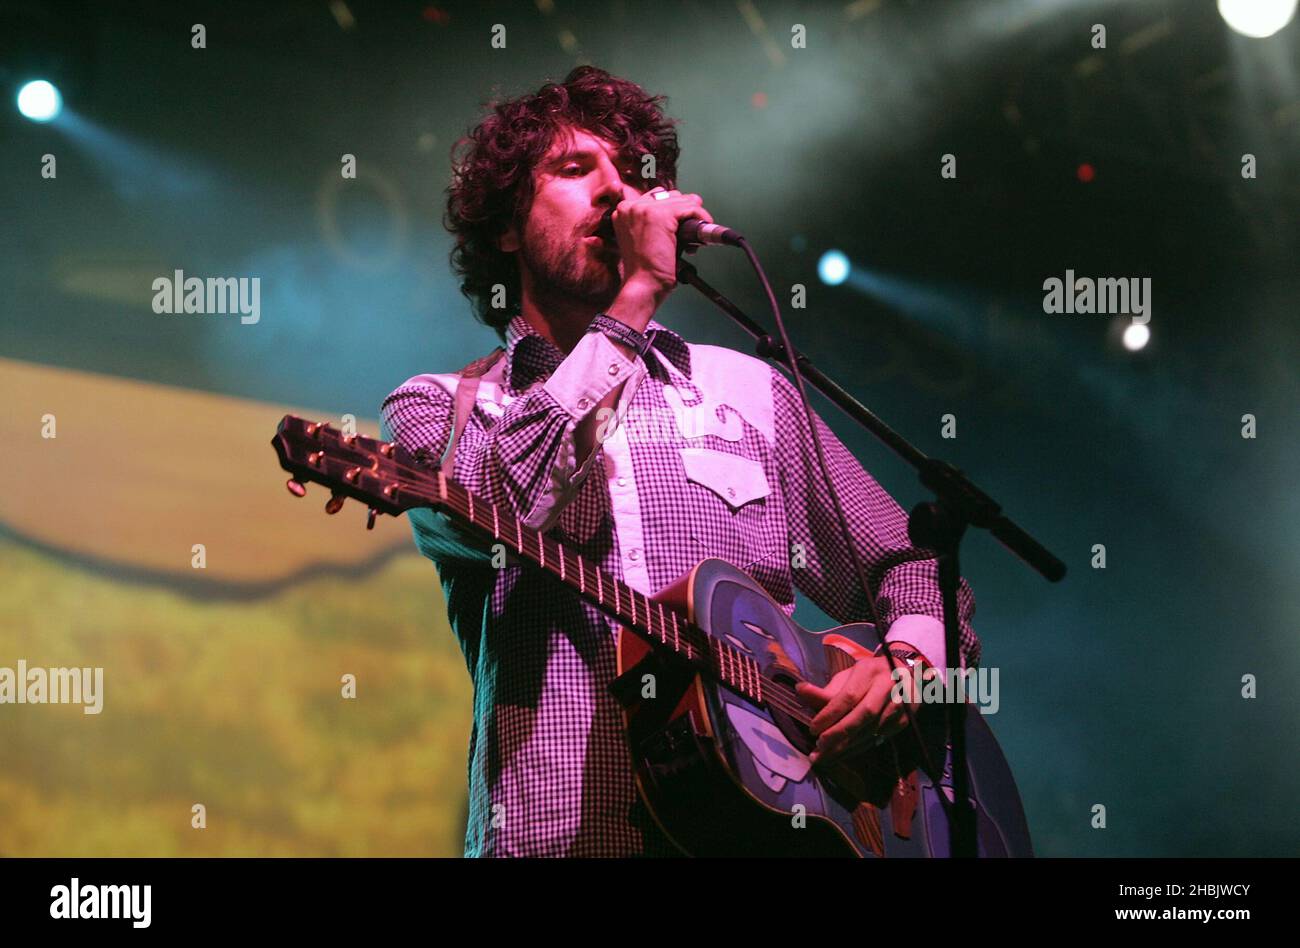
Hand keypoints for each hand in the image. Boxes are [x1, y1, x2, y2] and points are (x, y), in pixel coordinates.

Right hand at [611, 186, 713, 307]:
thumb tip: (681, 213)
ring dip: (693, 214)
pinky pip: (689, 207)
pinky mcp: (660, 214)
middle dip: (683, 211)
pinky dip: (701, 216)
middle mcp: (631, 206)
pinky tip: (703, 226)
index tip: (682, 223)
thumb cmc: (644, 270)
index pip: (655, 197)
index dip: (672, 209)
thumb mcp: (643, 239)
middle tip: (690, 230)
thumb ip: (653, 224)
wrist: (643, 284)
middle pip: (668, 196)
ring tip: (696, 233)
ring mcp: (644, 208)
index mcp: (623, 211)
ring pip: (680, 200)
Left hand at [794, 654, 925, 764]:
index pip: (849, 696)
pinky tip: (841, 755)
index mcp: (870, 672)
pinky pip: (877, 739)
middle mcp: (887, 687)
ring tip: (824, 756)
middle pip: (864, 714)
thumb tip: (799, 690)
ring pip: (872, 730)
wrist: (904, 677)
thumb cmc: (868, 676)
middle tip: (819, 747)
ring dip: (846, 746)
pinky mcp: (902, 722)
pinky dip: (857, 748)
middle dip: (839, 733)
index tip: (813, 728)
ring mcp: (898, 706)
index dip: (830, 713)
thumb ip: (825, 689)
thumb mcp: (847, 676)